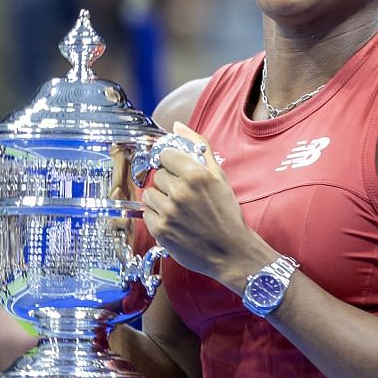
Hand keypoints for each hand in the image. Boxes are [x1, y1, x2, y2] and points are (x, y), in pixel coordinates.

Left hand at [139, 122, 271, 289]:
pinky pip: (147, 214)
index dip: (171, 163)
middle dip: (168, 183)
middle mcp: (180, 192)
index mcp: (195, 174)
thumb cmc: (227, 213)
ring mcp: (169, 212)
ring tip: (178, 210)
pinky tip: (175, 222)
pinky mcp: (161, 230)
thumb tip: (178, 126)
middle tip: (184, 196)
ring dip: (160, 200)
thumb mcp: (219, 176)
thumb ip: (199, 147)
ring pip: (149, 194)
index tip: (179, 172)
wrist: (230, 251)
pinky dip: (157, 217)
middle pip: (157, 175)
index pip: (165, 155)